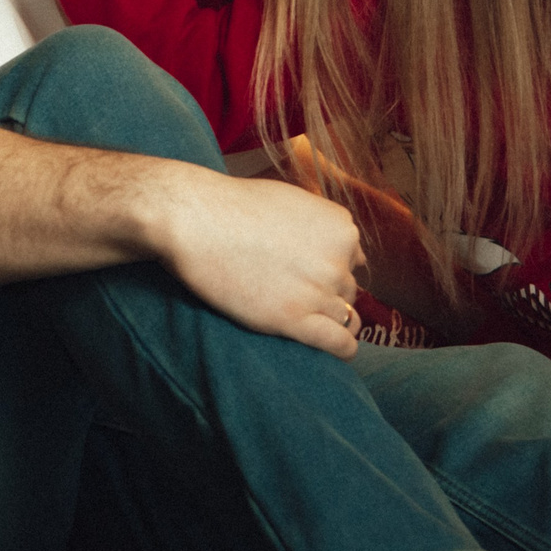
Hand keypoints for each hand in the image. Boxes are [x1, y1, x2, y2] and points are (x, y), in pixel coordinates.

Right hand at [150, 170, 363, 356]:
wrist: (198, 222)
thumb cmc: (235, 206)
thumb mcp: (293, 201)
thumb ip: (320, 224)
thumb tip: (340, 250)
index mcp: (341, 228)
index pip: (352, 259)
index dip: (331, 268)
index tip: (311, 274)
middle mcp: (338, 260)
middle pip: (347, 288)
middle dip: (327, 292)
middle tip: (297, 292)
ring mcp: (319, 292)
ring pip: (346, 316)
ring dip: (332, 320)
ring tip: (316, 323)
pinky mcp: (296, 319)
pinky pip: (339, 343)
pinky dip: (342, 348)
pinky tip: (336, 350)